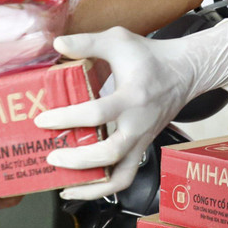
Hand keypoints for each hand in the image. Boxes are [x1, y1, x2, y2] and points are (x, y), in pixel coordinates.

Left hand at [33, 18, 227, 199]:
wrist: (184, 72)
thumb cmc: (149, 56)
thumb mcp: (118, 40)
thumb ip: (87, 42)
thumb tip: (57, 43)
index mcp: (131, 97)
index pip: (97, 113)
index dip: (66, 118)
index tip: (42, 120)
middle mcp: (138, 124)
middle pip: (109, 153)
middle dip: (77, 159)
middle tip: (51, 155)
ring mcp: (142, 140)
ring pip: (120, 176)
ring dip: (91, 185)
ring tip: (65, 185)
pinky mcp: (142, 148)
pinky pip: (125, 177)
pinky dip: (104, 187)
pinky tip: (82, 187)